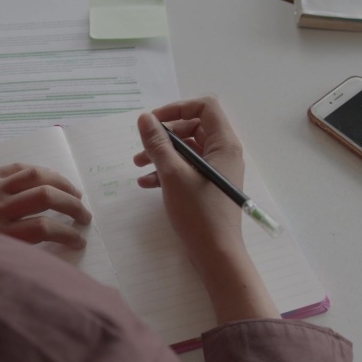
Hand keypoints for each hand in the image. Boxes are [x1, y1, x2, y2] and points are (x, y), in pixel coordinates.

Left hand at [0, 163, 92, 248]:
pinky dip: (36, 171)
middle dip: (71, 206)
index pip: (42, 229)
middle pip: (44, 198)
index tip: (79, 241)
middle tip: (85, 217)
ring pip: (35, 177)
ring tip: (76, 193)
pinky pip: (16, 168)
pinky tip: (47, 177)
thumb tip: (27, 264)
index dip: (66, 234)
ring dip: (61, 183)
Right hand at [133, 97, 244, 260]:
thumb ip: (158, 144)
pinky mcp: (207, 187)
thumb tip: (145, 118)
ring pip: (186, 150)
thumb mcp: (172, 174)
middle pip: (193, 127)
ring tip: (138, 165)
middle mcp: (223, 153)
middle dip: (164, 135)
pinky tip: (146, 183)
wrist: (215, 254)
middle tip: (143, 145)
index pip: (205, 107)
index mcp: (224, 144)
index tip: (154, 121)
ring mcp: (215, 171)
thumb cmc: (198, 212)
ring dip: (161, 154)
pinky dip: (166, 171)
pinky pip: (185, 168)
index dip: (177, 108)